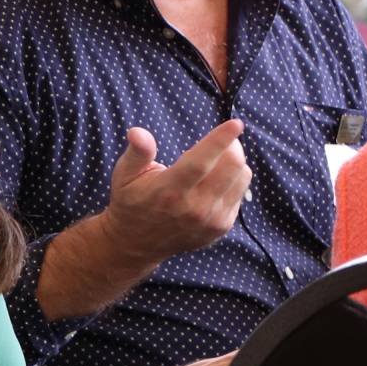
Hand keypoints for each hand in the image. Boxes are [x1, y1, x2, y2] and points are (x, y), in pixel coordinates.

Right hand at [97, 121, 250, 266]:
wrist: (136, 242)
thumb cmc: (132, 201)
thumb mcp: (125, 174)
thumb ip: (137, 152)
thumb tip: (137, 132)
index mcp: (170, 190)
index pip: (201, 162)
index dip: (220, 140)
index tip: (236, 123)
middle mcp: (194, 207)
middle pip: (232, 166)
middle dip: (231, 146)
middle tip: (220, 142)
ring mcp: (211, 219)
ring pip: (241, 177)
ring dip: (235, 162)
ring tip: (215, 162)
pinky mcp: (221, 226)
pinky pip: (240, 192)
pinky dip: (233, 180)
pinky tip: (213, 182)